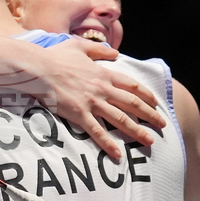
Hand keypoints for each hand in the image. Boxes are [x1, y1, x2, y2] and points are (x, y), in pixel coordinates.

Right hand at [39, 39, 166, 158]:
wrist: (38, 68)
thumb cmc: (55, 56)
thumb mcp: (79, 46)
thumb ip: (99, 50)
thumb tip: (115, 53)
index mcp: (103, 73)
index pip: (131, 85)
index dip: (146, 95)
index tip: (155, 103)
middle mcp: (102, 89)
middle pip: (132, 104)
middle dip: (150, 115)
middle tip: (162, 125)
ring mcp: (92, 102)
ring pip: (120, 119)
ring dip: (137, 131)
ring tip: (150, 141)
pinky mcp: (79, 114)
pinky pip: (97, 132)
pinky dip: (108, 143)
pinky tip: (118, 154)